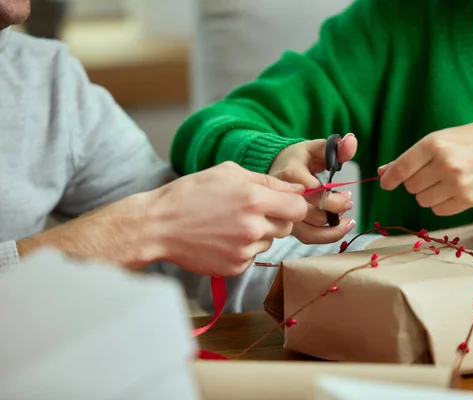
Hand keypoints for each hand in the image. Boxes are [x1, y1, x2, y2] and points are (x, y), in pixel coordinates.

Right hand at [148, 161, 307, 276]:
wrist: (158, 226)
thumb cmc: (191, 193)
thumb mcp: (228, 173)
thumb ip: (267, 181)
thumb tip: (298, 190)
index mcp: (254, 199)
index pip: (299, 208)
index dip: (293, 204)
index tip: (283, 203)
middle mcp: (253, 228)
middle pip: (286, 227)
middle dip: (275, 219)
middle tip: (250, 212)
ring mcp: (244, 251)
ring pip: (268, 242)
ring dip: (257, 234)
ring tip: (229, 224)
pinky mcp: (235, 268)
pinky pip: (252, 257)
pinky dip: (242, 249)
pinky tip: (221, 239)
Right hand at [268, 133, 357, 243]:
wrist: (274, 169)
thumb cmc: (298, 159)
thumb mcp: (316, 148)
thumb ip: (337, 148)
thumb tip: (352, 140)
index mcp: (291, 175)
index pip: (316, 193)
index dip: (336, 199)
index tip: (347, 195)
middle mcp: (283, 198)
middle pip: (314, 215)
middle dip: (336, 212)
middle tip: (347, 204)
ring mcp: (281, 214)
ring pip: (309, 232)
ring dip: (333, 230)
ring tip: (347, 222)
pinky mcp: (284, 226)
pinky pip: (306, 238)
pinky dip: (325, 237)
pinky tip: (337, 229)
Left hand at [378, 121, 472, 215]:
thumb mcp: (443, 138)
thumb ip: (412, 157)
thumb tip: (383, 172)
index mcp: (436, 144)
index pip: (402, 168)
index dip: (390, 178)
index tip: (386, 183)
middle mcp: (446, 164)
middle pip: (411, 186)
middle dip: (415, 182)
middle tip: (431, 172)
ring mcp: (458, 184)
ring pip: (423, 200)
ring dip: (427, 194)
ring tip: (444, 180)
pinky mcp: (469, 200)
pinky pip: (439, 211)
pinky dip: (440, 204)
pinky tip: (453, 190)